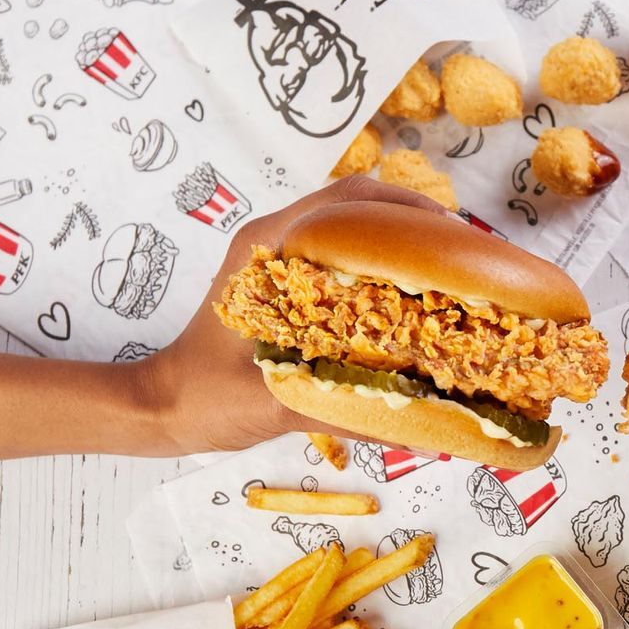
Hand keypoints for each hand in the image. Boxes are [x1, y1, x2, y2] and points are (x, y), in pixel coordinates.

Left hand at [129, 177, 447, 455]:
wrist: (161, 409)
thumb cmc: (203, 398)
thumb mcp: (276, 403)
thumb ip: (343, 411)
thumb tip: (421, 426)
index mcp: (266, 249)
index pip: (348, 202)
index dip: (407, 210)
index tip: (453, 235)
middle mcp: (274, 243)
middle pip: (359, 209)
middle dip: (417, 226)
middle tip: (467, 258)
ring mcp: (279, 262)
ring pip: (354, 233)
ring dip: (402, 247)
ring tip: (451, 277)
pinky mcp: (286, 286)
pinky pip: (344, 264)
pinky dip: (382, 274)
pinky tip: (412, 305)